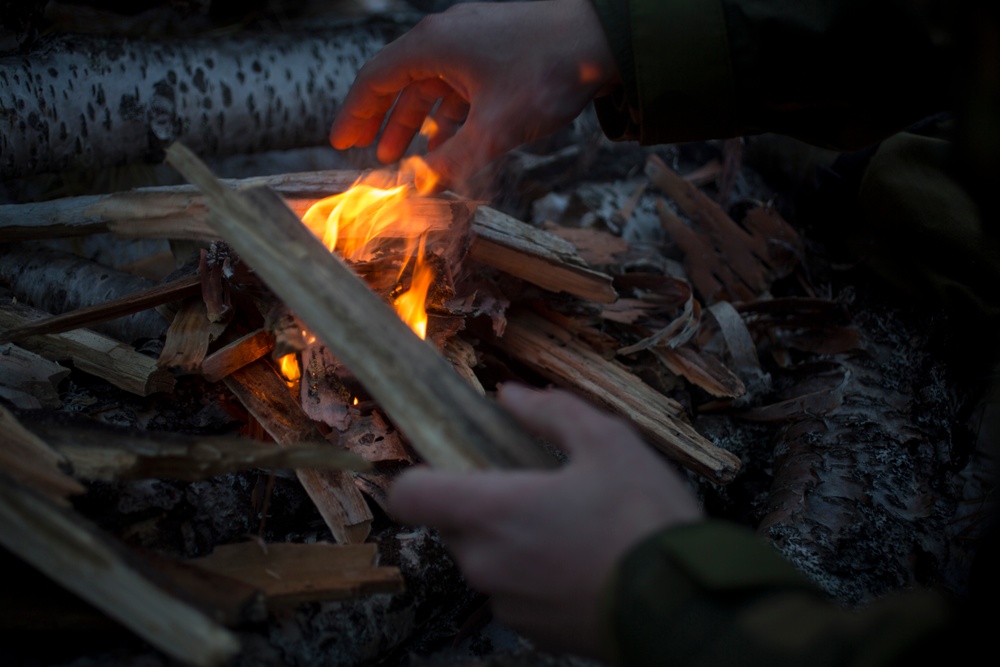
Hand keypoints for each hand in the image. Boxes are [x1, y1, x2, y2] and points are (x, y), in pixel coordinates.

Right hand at [330, 0, 618, 189]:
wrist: (607, 37)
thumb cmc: (548, 72)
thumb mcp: (495, 129)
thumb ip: (452, 163)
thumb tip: (418, 189)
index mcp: (434, 44)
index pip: (376, 79)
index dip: (354, 114)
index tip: (340, 142)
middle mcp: (448, 36)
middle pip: (400, 80)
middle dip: (383, 121)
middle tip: (367, 153)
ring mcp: (475, 40)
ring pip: (433, 84)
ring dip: (418, 121)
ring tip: (404, 157)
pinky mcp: (499, 50)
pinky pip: (461, 84)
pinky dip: (450, 114)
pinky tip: (451, 143)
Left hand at [387, 384, 703, 657]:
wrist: (684, 606)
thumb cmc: (643, 519)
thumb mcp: (608, 441)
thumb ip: (551, 411)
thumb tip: (510, 395)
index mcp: (492, 512)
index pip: (410, 495)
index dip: (422, 474)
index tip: (451, 462)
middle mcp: (486, 562)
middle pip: (453, 524)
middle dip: (482, 503)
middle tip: (534, 486)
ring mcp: (507, 603)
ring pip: (487, 559)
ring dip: (511, 540)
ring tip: (568, 525)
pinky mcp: (534, 632)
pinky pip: (515, 593)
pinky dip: (535, 574)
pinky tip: (581, 561)